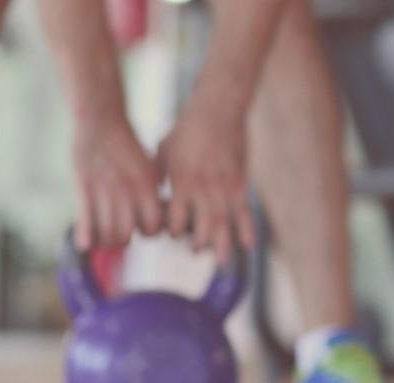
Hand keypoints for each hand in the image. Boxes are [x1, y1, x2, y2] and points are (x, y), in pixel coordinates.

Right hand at [70, 112, 162, 249]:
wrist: (101, 118)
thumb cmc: (122, 142)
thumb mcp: (146, 164)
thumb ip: (147, 189)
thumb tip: (150, 212)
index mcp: (147, 185)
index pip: (152, 227)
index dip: (146, 233)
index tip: (138, 229)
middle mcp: (129, 191)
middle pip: (127, 235)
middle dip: (121, 239)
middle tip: (116, 235)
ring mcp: (106, 190)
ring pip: (107, 233)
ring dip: (103, 240)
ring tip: (100, 237)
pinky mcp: (84, 188)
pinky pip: (85, 221)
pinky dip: (84, 237)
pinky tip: (83, 243)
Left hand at [156, 100, 255, 261]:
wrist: (218, 109)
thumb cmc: (186, 131)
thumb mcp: (163, 153)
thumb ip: (156, 176)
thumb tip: (145, 193)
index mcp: (180, 182)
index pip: (174, 217)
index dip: (171, 230)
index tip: (169, 234)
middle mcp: (202, 188)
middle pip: (201, 225)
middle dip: (198, 243)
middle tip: (196, 252)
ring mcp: (223, 186)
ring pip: (224, 222)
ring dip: (223, 244)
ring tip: (222, 262)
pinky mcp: (240, 182)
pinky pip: (243, 210)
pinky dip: (246, 228)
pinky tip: (248, 244)